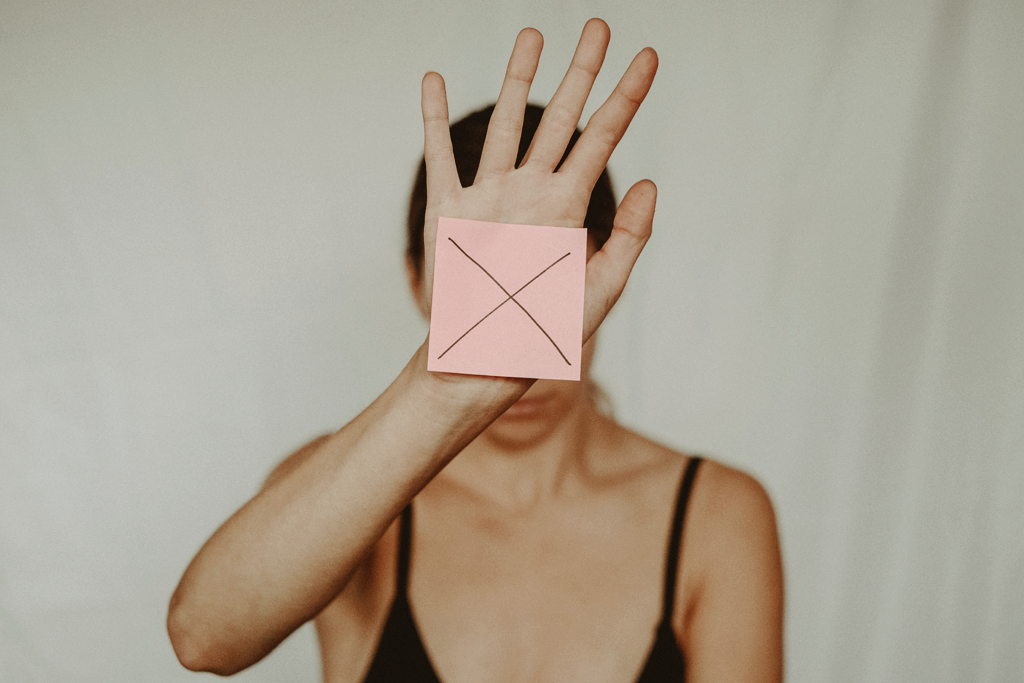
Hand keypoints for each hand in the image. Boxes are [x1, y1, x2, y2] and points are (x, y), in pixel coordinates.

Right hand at [419, 19, 657, 343]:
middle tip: (597, 24)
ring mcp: (489, 197)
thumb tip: (653, 181)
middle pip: (560, 117)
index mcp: (569, 207)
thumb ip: (630, 238)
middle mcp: (531, 192)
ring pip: (503, 122)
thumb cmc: (544, 333)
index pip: (604, 138)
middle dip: (580, 70)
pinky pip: (439, 155)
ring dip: (516, 78)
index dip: (627, 96)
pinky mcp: (448, 210)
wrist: (484, 359)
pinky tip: (432, 79)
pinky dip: (431, 117)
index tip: (647, 56)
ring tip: (532, 34)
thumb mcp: (601, 290)